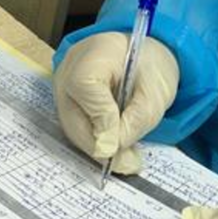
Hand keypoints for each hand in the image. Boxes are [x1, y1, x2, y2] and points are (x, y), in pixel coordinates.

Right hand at [53, 32, 178, 174]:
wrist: (142, 55)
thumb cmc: (150, 67)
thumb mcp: (155, 93)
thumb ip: (135, 120)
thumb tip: (109, 150)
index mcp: (94, 53)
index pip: (86, 87)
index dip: (101, 119)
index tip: (119, 145)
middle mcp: (68, 68)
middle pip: (73, 114)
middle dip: (100, 145)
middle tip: (127, 165)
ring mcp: (62, 85)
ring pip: (72, 126)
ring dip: (98, 148)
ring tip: (126, 161)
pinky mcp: (65, 101)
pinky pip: (75, 126)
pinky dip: (95, 141)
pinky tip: (116, 150)